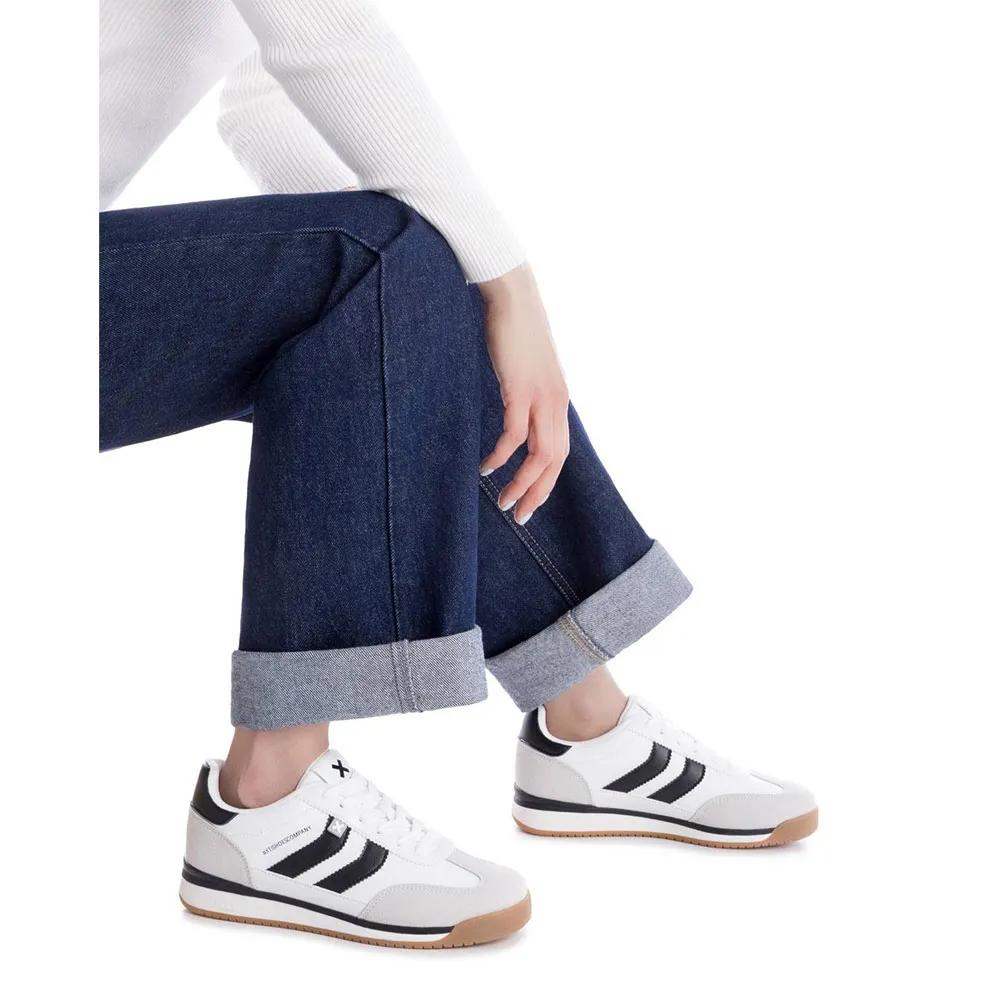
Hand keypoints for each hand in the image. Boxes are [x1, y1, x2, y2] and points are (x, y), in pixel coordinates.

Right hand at [478, 264, 569, 524]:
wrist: (514, 296)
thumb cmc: (516, 331)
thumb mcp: (528, 369)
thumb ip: (528, 393)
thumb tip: (516, 411)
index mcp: (558, 401)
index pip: (560, 453)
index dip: (547, 483)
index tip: (530, 503)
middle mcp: (556, 403)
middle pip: (554, 462)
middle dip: (538, 494)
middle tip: (519, 517)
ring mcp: (541, 397)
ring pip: (539, 455)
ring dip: (521, 483)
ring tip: (503, 502)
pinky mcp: (521, 389)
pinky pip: (514, 436)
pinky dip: (501, 457)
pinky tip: (487, 468)